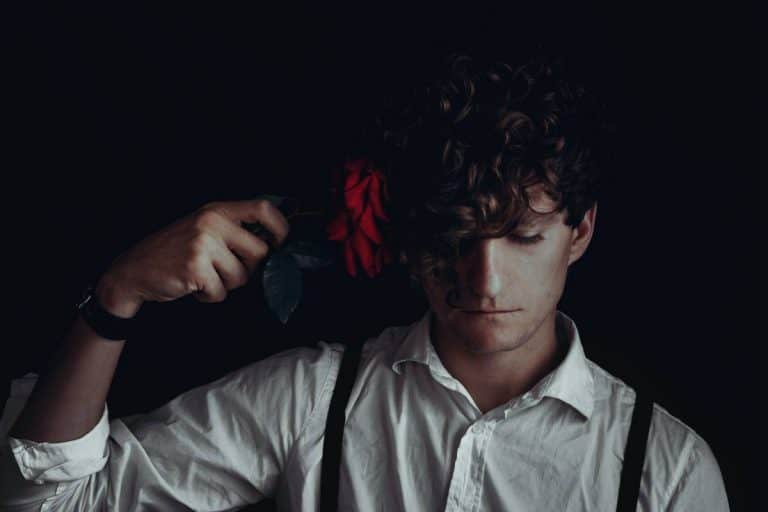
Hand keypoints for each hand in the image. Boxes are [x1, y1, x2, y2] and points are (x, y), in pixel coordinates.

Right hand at [99, 198, 290, 316]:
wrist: (134, 269)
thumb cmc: (175, 252)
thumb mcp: (203, 228)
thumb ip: (233, 231)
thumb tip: (274, 245)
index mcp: (217, 210)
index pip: (263, 209)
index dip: (281, 227)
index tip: (282, 243)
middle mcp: (212, 222)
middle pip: (261, 252)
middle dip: (249, 269)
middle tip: (225, 271)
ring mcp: (203, 244)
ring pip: (242, 277)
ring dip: (226, 285)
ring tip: (204, 276)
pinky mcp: (196, 267)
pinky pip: (222, 292)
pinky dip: (210, 296)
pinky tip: (193, 286)